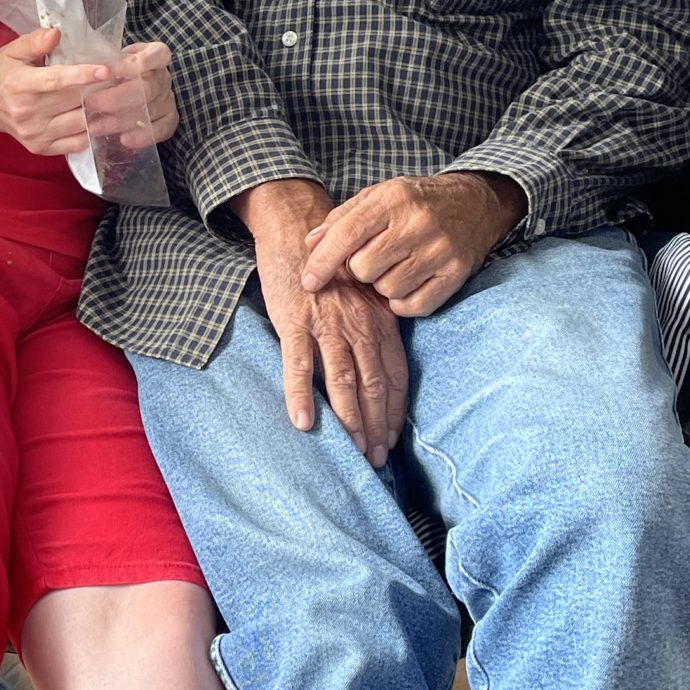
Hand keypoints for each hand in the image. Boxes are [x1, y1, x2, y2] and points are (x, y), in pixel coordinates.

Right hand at [0, 28, 109, 156]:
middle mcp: (26, 112)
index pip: (56, 81)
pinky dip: (89, 132)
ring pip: (78, 124)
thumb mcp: (15, 50)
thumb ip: (36, 41)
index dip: (82, 76)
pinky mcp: (39, 148)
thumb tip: (56, 32)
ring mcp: (33, 133)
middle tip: (115, 80)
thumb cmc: (3, 71)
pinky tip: (95, 117)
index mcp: (20, 84)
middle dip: (97, 91)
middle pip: (72, 102)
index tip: (105, 70)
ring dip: (97, 112)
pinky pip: (75, 144)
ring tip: (108, 97)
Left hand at [82, 39, 177, 149]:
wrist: (127, 89)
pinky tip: (123, 140)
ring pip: (149, 111)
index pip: (156, 55)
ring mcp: (168, 99)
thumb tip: (87, 67)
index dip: (138, 64)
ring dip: (120, 121)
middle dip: (117, 98)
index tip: (114, 71)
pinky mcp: (170, 120)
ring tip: (95, 127)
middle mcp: (164, 77)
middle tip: (91, 103)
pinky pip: (160, 130)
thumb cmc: (115, 71)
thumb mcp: (111, 59)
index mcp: (155, 55)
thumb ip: (105, 62)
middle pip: (147, 87)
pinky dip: (142, 136)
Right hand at [235, 179, 408, 464]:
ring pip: (342, 381)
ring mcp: (327, 325)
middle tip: (375, 459)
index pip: (394, 375)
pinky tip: (304, 423)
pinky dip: (300, 396)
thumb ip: (375, 330)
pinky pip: (298, 365)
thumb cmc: (332, 268)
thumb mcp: (365, 296)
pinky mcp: (294, 322)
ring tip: (352, 452)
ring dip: (349, 420)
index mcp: (379, 320)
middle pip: (373, 385)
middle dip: (376, 426)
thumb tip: (380, 372)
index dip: (395, 411)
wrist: (298, 230)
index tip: (392, 441)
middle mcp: (359, 325)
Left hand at [300, 171, 525, 317]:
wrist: (476, 203)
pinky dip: (403, 302)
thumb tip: (310, 245)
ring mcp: (440, 250)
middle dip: (360, 270)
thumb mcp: (379, 196)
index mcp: (394, 199)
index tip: (309, 281)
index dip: (322, 262)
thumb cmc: (418, 201)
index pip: (347, 235)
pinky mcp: (456, 273)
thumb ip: (342, 219)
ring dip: (383, 285)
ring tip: (396, 266)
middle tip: (374, 259)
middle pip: (364, 269)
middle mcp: (418, 223)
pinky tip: (409, 281)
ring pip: (387, 290)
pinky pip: (413, 306)